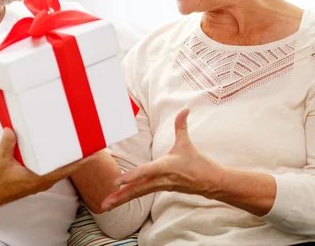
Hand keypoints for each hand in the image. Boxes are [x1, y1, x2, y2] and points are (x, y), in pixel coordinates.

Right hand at [0, 126, 91, 205]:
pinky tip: (59, 150)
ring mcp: (40, 181)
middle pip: (66, 168)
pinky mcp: (35, 178)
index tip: (93, 152)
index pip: (65, 169)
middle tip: (90, 142)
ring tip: (79, 144)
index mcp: (38, 178)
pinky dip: (59, 160)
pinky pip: (52, 168)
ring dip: (69, 158)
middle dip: (78, 156)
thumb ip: (6, 144)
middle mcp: (43, 181)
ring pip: (60, 168)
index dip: (80, 161)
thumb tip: (11, 129)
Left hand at [101, 108, 224, 210]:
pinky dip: (129, 197)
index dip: (132, 175)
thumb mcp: (187, 142)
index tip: (117, 181)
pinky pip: (142, 193)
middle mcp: (161, 179)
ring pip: (138, 193)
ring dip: (121, 199)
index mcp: (166, 167)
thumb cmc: (197, 162)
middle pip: (138, 189)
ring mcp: (160, 186)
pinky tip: (118, 201)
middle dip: (120, 196)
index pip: (146, 171)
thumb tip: (185, 108)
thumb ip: (181, 125)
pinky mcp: (160, 189)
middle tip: (104, 204)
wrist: (210, 183)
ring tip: (105, 206)